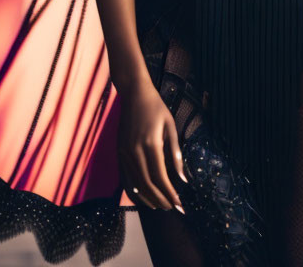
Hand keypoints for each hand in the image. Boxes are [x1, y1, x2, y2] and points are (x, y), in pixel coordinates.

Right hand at [118, 82, 188, 211]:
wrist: (133, 94)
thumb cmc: (156, 108)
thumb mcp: (170, 127)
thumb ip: (176, 154)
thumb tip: (182, 179)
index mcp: (150, 144)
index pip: (160, 178)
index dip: (169, 194)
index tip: (179, 204)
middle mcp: (135, 151)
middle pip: (147, 184)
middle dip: (160, 199)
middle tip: (172, 208)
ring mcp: (124, 153)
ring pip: (134, 184)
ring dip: (147, 198)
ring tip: (160, 206)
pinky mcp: (119, 152)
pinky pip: (125, 177)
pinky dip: (133, 190)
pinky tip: (141, 197)